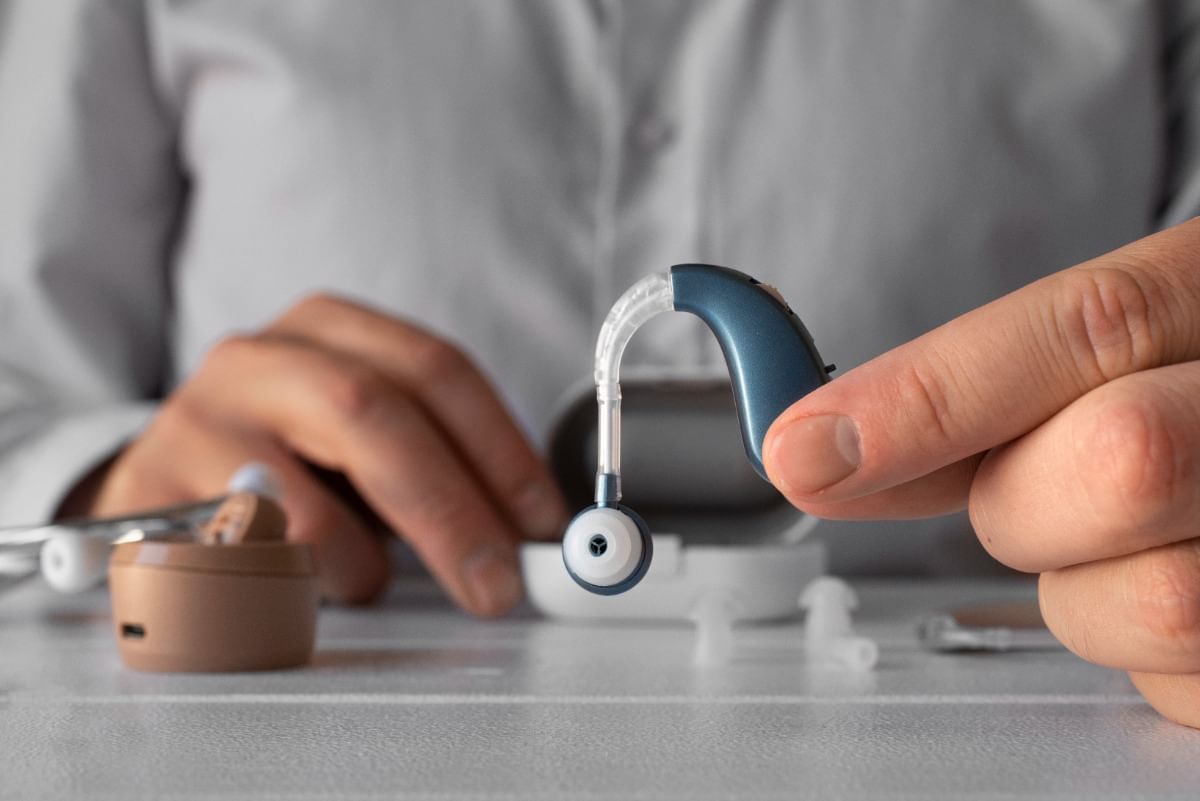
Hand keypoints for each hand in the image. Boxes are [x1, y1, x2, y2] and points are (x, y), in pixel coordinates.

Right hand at [75, 294, 567, 613]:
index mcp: (331, 327)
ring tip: (365, 578)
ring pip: (304, 502)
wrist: (163, 478)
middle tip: (496, 583)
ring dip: (361, 564)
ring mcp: (198, 420)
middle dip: (451, 509)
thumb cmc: (291, 460)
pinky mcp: (151, 496)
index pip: (437, 372)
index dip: (501, 450)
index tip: (544, 522)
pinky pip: (242, 566)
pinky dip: (292, 593)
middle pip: (374, 415)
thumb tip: (529, 534)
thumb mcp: (368, 439)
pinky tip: (296, 588)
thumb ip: (443, 466)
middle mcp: (261, 358)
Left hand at [764, 219, 1199, 726]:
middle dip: (1024, 500)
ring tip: (1118, 543)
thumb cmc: (1177, 392)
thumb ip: (971, 390)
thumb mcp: (1102, 352)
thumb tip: (815, 444)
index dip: (926, 396)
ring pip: (1157, 600)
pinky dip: (1135, 650)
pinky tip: (1160, 581)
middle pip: (1118, 461)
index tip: (803, 448)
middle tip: (1030, 493)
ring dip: (1085, 589)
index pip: (1084, 327)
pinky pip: (1182, 683)